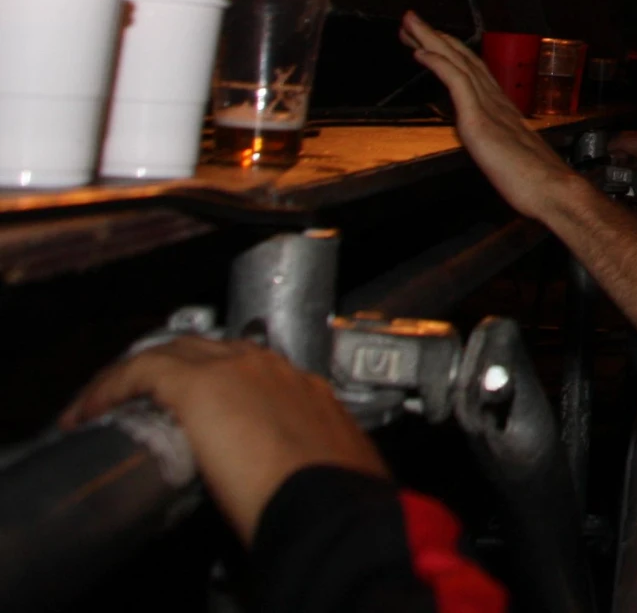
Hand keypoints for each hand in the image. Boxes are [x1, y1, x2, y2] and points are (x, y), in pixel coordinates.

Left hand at [63, 337, 387, 544]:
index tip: (189, 409)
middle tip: (138, 399)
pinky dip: (110, 387)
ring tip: (109, 402)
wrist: (327, 500)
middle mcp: (271, 367)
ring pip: (171, 351)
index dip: (210, 381)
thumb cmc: (333, 493)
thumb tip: (288, 477)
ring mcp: (235, 369)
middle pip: (205, 350)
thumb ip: (300, 457)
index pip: (247, 366)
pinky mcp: (197, 384)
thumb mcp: (322, 464)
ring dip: (138, 375)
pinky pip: (139, 370)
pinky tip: (89, 410)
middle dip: (170, 369)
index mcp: (305, 387)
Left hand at [401, 13, 581, 220]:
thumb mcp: (511, 155)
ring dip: (431, 40)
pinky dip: (439, 63)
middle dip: (435, 37)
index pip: (472, 70)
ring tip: (411, 23)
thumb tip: (490, 142)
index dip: (450, 51)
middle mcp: (495, 100)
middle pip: (462, 58)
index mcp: (502, 107)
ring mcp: (488, 107)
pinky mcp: (480, 120)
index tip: (430, 39)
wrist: (553, 190)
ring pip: (457, 63)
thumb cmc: (536, 180)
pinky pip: (457, 83)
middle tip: (412, 19)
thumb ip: (498, 141)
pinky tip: (421, 52)